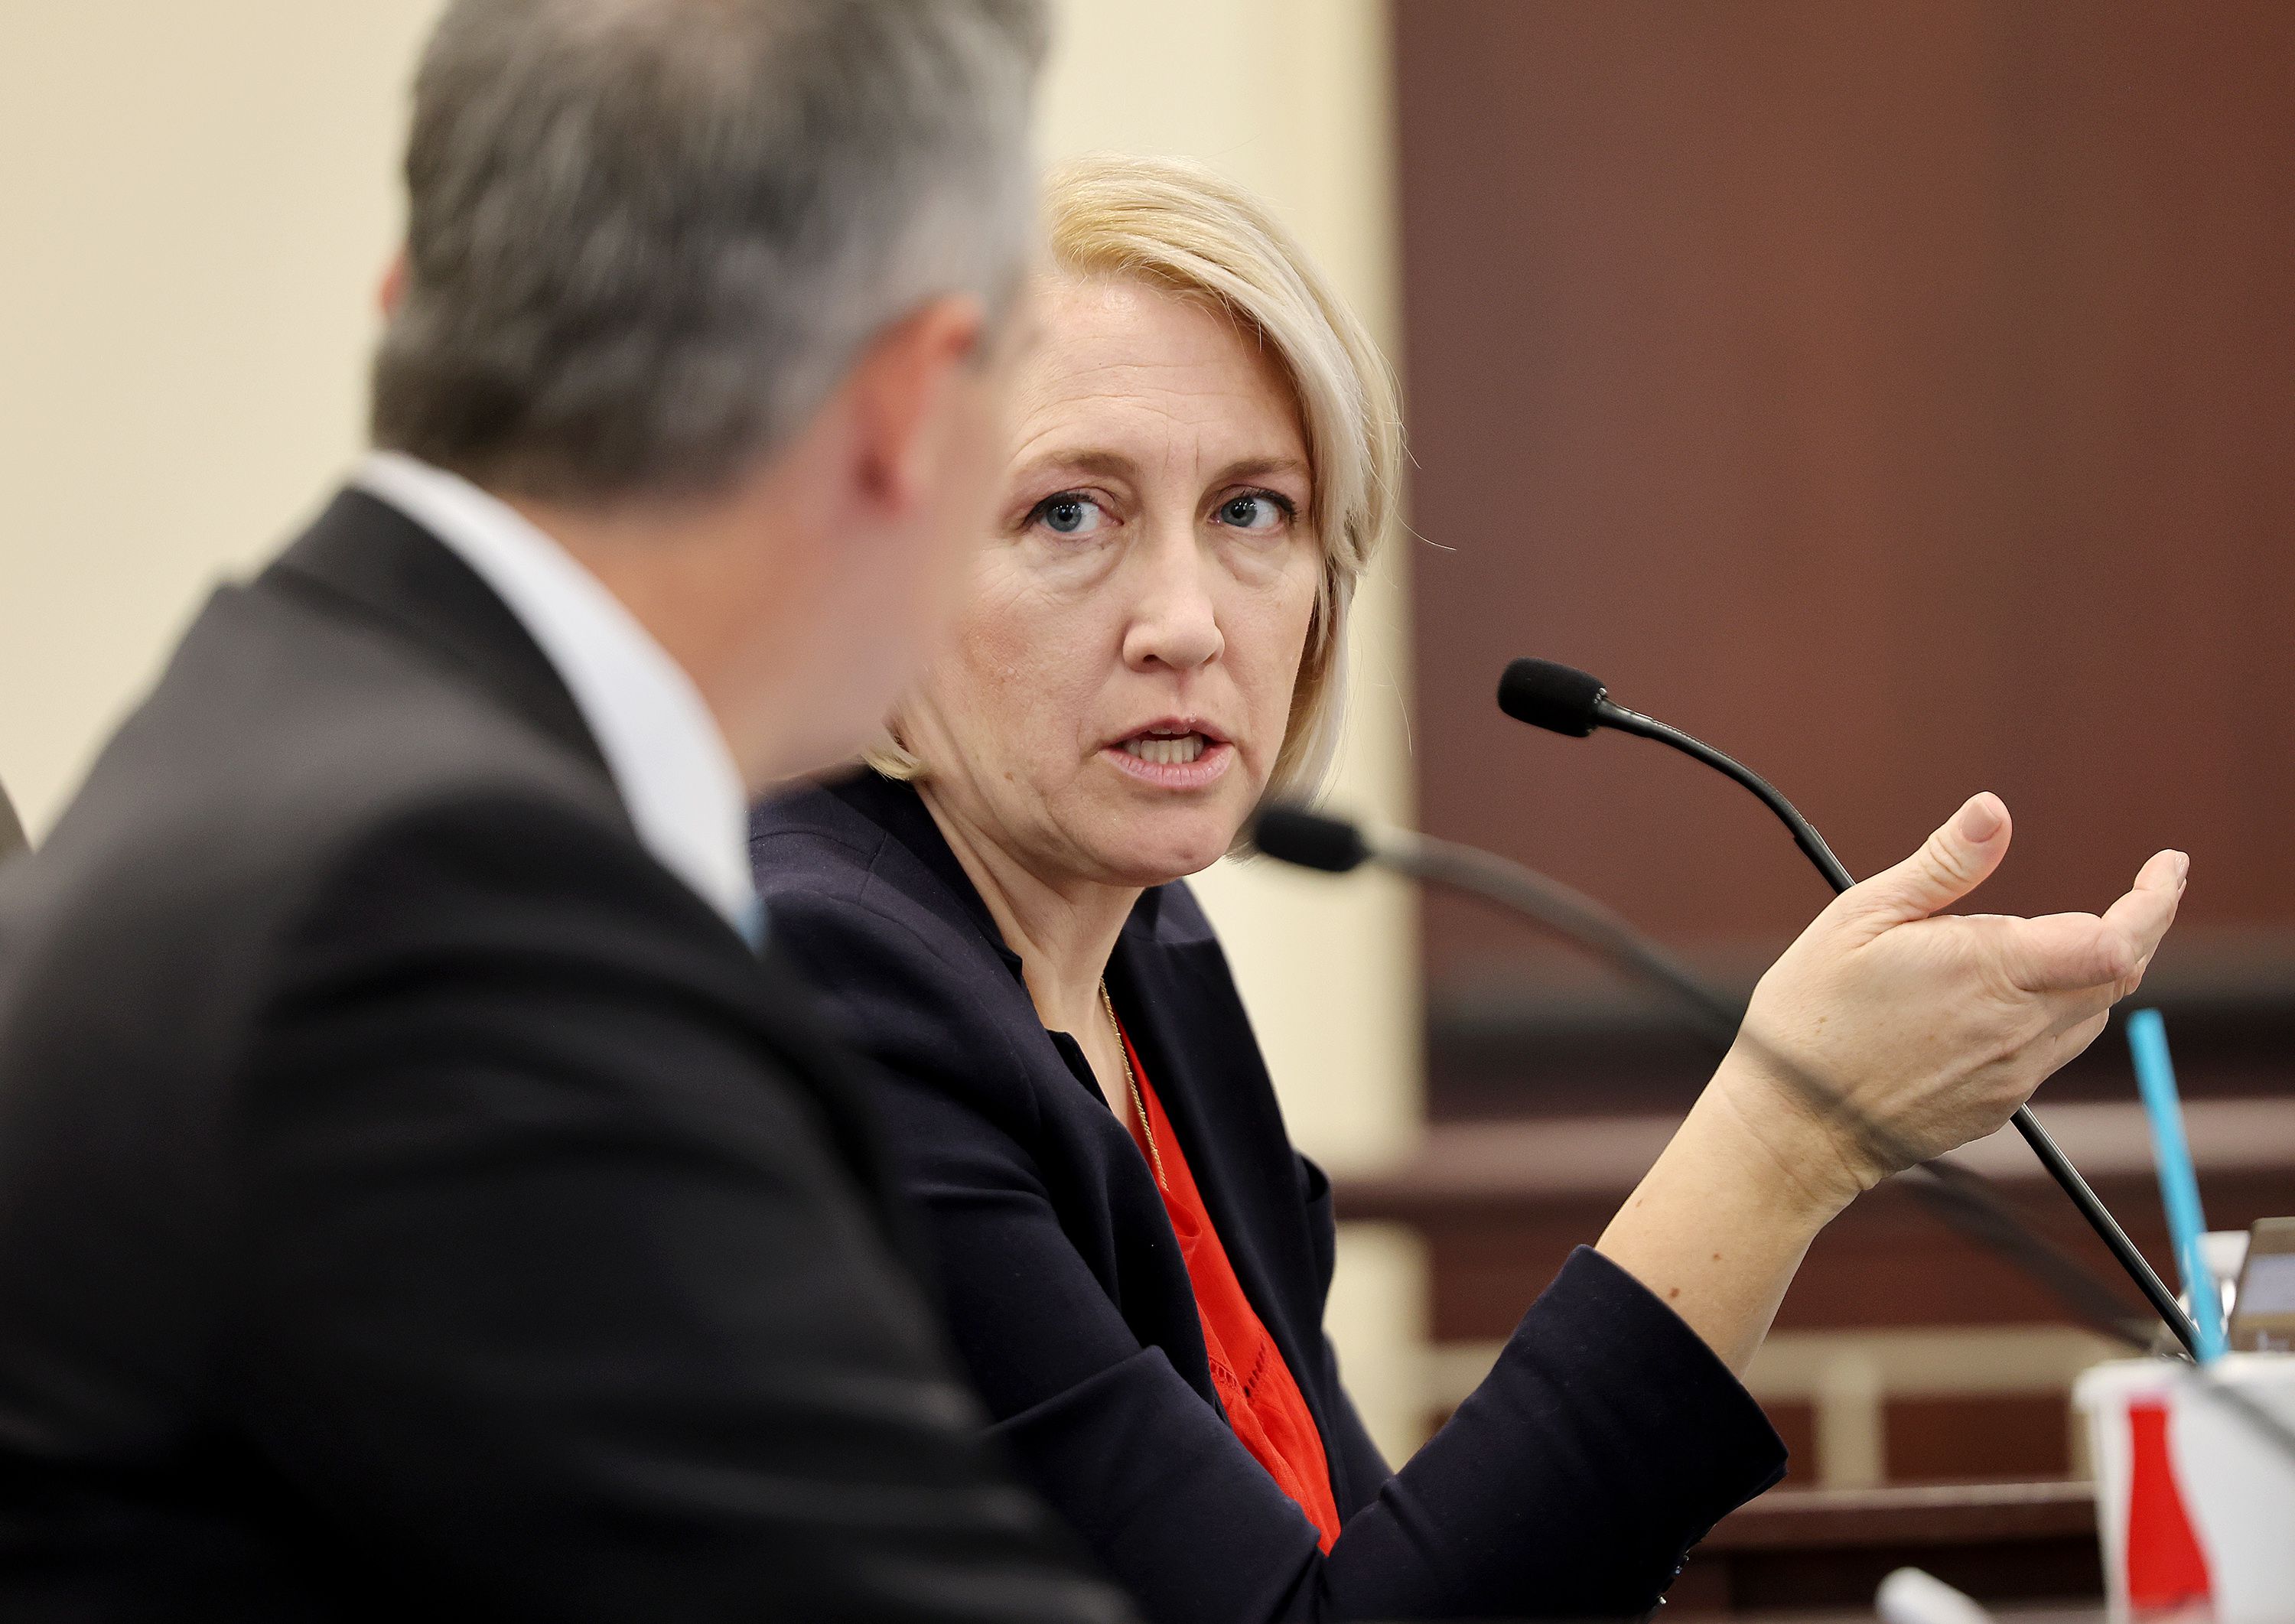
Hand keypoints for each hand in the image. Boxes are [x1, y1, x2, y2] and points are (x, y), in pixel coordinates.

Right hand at [1720, 792, 2186, 1208]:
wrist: (1796, 1126)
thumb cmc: (1812, 1015)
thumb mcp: (1861, 917)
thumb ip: (1943, 865)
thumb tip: (1994, 810)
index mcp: (1991, 971)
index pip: (2116, 939)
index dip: (2154, 900)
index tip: (2164, 866)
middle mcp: (2019, 1027)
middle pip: (2120, 974)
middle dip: (2141, 925)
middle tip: (2143, 888)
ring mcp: (2016, 1073)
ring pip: (2091, 1013)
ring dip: (2096, 970)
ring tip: (2068, 939)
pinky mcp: (2002, 1104)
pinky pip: (2051, 1049)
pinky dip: (2053, 1012)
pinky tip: (2009, 999)